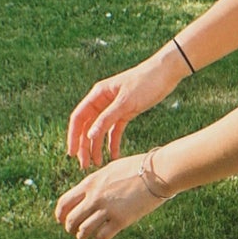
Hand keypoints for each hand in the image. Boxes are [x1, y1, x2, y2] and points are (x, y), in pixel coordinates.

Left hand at [54, 153, 173, 238]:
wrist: (157, 173)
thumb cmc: (137, 168)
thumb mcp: (111, 170)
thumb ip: (98, 182)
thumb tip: (90, 192)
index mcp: (90, 182)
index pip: (65, 202)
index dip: (60, 214)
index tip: (60, 220)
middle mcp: (95, 197)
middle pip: (72, 218)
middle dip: (69, 228)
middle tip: (73, 231)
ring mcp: (107, 209)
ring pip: (84, 230)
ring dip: (81, 237)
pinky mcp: (121, 220)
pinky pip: (102, 237)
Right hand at [67, 47, 182, 169]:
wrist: (165, 73)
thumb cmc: (145, 82)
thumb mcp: (125, 102)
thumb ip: (107, 118)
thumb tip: (89, 135)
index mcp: (97, 95)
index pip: (79, 118)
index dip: (73, 136)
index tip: (72, 153)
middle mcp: (102, 102)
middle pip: (87, 127)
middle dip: (84, 146)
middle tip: (84, 165)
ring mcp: (113, 108)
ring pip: (100, 131)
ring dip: (97, 147)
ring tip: (97, 164)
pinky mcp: (126, 112)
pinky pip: (115, 130)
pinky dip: (113, 143)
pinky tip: (114, 156)